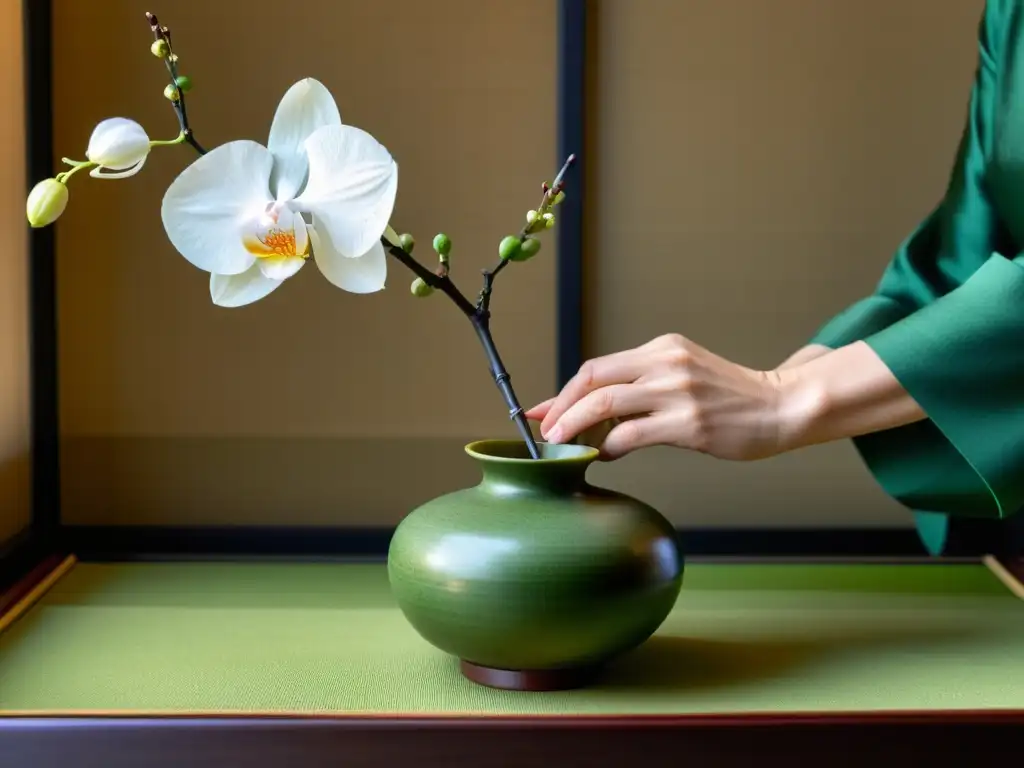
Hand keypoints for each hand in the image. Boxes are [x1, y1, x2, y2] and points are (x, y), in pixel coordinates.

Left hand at [526, 334, 788, 460]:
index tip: (540, 411)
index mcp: (662, 348)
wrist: (781, 407)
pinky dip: (609, 446)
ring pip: (605, 404)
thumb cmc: (730, 398)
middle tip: (545, 432)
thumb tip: (591, 414)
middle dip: (560, 408)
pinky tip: (604, 455)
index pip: (597, 367)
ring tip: (561, 445)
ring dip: (574, 426)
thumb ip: (642, 387)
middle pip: (593, 380)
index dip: (563, 391)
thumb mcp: (683, 375)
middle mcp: (666, 363)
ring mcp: (678, 391)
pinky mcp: (689, 422)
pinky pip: (632, 434)